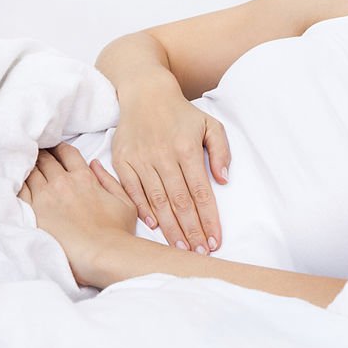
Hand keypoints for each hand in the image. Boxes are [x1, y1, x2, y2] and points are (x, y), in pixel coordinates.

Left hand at [18, 143, 137, 286]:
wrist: (102, 253)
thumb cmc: (117, 231)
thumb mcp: (124, 201)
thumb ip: (108, 180)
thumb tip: (95, 164)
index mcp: (85, 177)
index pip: (67, 153)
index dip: (59, 148)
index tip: (54, 148)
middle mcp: (63, 182)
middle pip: (46, 160)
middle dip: (41, 154)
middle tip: (35, 154)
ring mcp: (46, 196)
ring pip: (31, 172)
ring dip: (28, 167)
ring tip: (22, 166)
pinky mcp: (34, 212)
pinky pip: (20, 191)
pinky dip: (17, 184)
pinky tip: (15, 183)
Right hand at [111, 98, 229, 254]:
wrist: (145, 93)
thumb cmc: (182, 113)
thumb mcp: (211, 124)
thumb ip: (221, 151)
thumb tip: (224, 180)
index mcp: (186, 149)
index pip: (201, 192)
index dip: (209, 218)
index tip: (215, 239)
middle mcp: (163, 156)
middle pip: (179, 201)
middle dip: (191, 230)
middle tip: (199, 253)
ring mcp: (141, 159)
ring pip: (157, 201)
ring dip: (169, 227)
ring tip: (180, 249)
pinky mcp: (122, 161)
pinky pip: (133, 191)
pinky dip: (143, 210)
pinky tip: (154, 228)